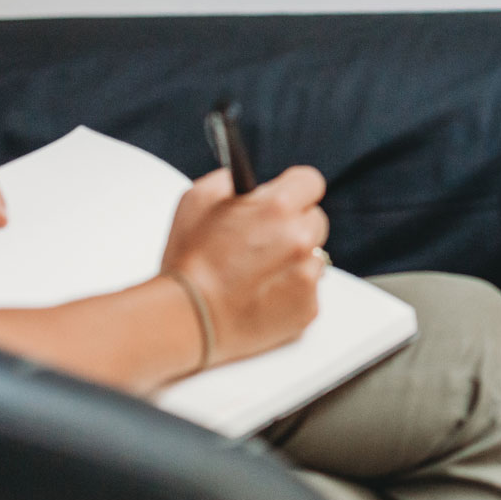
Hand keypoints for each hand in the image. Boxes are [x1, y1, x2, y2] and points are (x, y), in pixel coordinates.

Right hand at [159, 166, 329, 367]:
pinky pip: (309, 289)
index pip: (310, 181)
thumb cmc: (188, 261)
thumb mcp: (197, 200)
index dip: (294, 190)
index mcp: (278, 207)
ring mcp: (307, 275)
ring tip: (259, 273)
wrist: (186, 319)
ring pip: (313, 256)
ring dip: (294, 260)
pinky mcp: (308, 307)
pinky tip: (262, 295)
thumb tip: (245, 181)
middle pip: (314, 219)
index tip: (285, 199)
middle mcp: (300, 238)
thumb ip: (229, 180)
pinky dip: (291, 291)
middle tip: (264, 241)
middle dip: (294, 225)